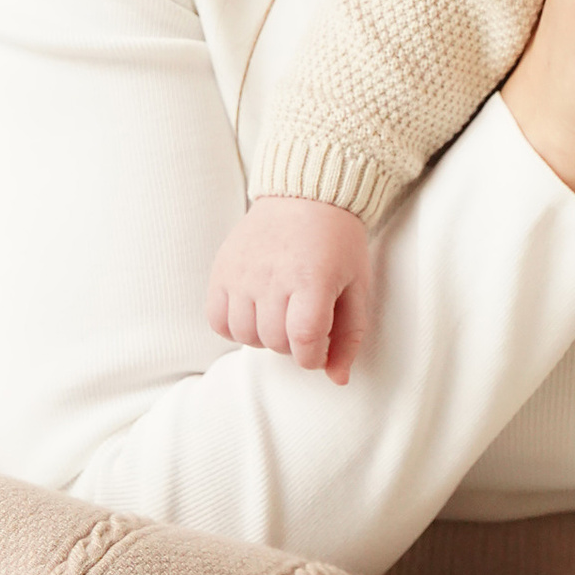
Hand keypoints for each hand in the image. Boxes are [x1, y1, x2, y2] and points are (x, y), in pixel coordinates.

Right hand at [210, 195, 377, 383]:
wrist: (306, 194)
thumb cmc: (338, 244)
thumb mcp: (357, 286)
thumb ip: (350, 336)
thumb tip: (338, 380)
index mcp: (313, 278)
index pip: (304, 339)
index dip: (313, 357)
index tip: (318, 349)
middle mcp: (273, 275)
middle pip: (275, 341)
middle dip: (293, 345)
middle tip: (303, 324)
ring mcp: (243, 272)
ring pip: (245, 335)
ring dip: (264, 337)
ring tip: (279, 316)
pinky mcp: (221, 269)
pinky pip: (217, 320)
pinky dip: (234, 326)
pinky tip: (254, 313)